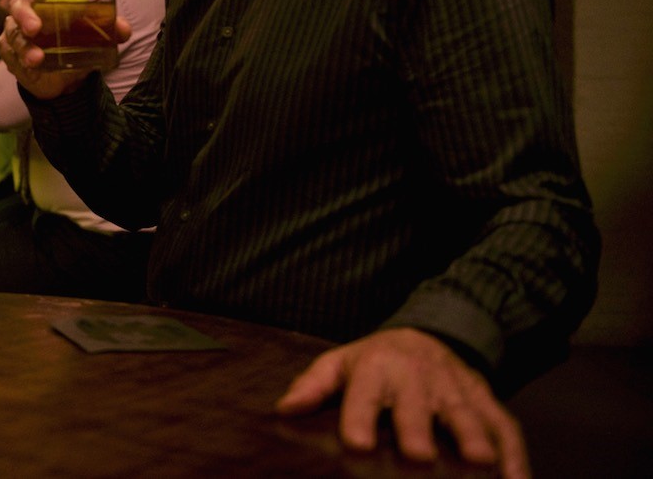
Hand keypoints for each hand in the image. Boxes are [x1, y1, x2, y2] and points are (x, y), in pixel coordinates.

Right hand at [0, 0, 129, 99]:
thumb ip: (109, 30)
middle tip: (35, 28)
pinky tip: (29, 66)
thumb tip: (123, 29)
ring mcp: (16, 31)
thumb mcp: (95, 37)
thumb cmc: (76, 45)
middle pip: (19, 4)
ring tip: (37, 59)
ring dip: (25, 46)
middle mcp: (29, 10)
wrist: (63, 78)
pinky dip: (19, 59)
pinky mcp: (10, 51)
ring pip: (13, 33)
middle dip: (25, 15)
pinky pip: (9, 52)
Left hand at [276, 327, 528, 478]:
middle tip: (419, 456)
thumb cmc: (375, 362)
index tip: (358, 443)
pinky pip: (506, 426)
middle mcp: (418, 377)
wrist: (430, 335)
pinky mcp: (486, 401)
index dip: (360, 417)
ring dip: (474, 438)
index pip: (364, 393)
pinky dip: (515, 453)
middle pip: (418, 404)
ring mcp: (456, 389)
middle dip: (419, 428)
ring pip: (466, 414)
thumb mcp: (340, 364)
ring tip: (479, 465)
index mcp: (376, 368)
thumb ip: (313, 386)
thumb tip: (285, 409)